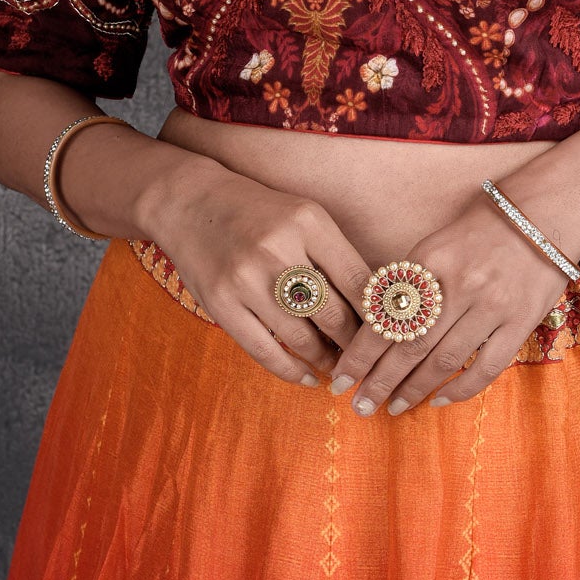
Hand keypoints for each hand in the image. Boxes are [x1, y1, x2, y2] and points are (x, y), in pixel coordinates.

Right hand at [146, 151, 372, 386]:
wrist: (192, 203)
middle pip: (333, 314)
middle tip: (366, 359)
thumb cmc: (260, 212)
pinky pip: (264, 350)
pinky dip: (291, 371)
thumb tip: (374, 307)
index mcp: (308, 222)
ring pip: (302, 337)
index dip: (378, 316)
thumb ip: (336, 255)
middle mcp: (278, 249)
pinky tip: (307, 376)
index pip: (358, 281)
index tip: (388, 334)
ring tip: (338, 367)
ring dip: (326, 360)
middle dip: (355, 345)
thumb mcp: (304, 216)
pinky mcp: (221, 304)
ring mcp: (246, 279)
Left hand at [326, 195, 577, 415]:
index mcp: (429, 261)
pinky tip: (441, 400)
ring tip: (393, 408)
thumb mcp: (435, 243)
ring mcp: (492, 305)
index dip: (359, 354)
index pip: (385, 317)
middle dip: (379, 382)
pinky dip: (462, 389)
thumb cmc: (480, 229)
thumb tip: (372, 326)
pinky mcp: (521, 320)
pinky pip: (487, 366)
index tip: (340, 379)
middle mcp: (459, 284)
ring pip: (444, 361)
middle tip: (359, 406)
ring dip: (414, 390)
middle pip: (409, 346)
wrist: (543, 213)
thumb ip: (408, 281)